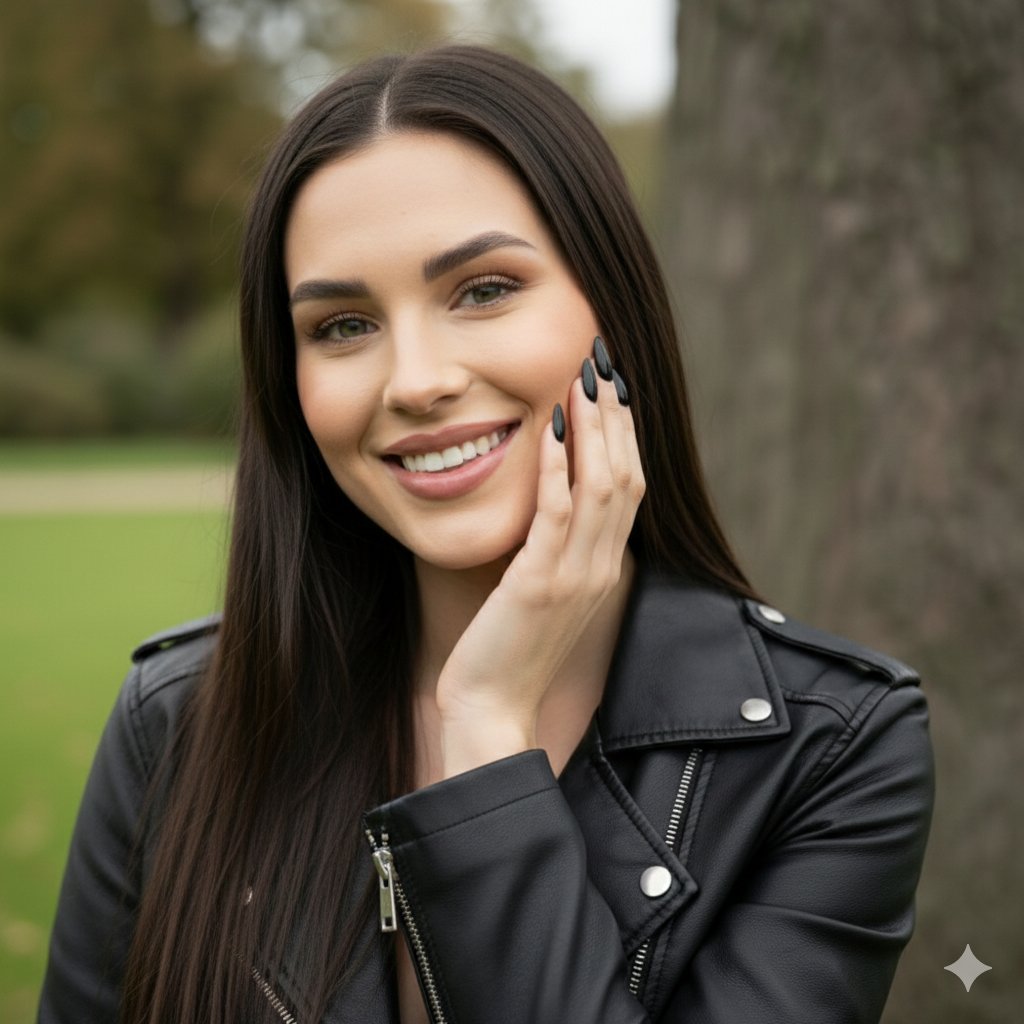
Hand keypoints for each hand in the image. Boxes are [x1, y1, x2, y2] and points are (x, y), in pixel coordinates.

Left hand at [435, 338, 644, 775]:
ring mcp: (577, 576)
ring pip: (602, 486)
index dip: (625, 433)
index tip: (613, 387)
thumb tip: (556, 501)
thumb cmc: (511, 650)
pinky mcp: (542, 584)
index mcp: (606, 568)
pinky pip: (558, 513)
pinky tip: (549, 425)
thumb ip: (561, 549)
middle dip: (616, 415)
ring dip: (594, 427)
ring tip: (586, 377)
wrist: (493, 710)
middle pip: (626, 475)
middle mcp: (602, 567)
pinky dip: (557, 465)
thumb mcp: (547, 591)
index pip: (630, 486)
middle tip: (605, 361)